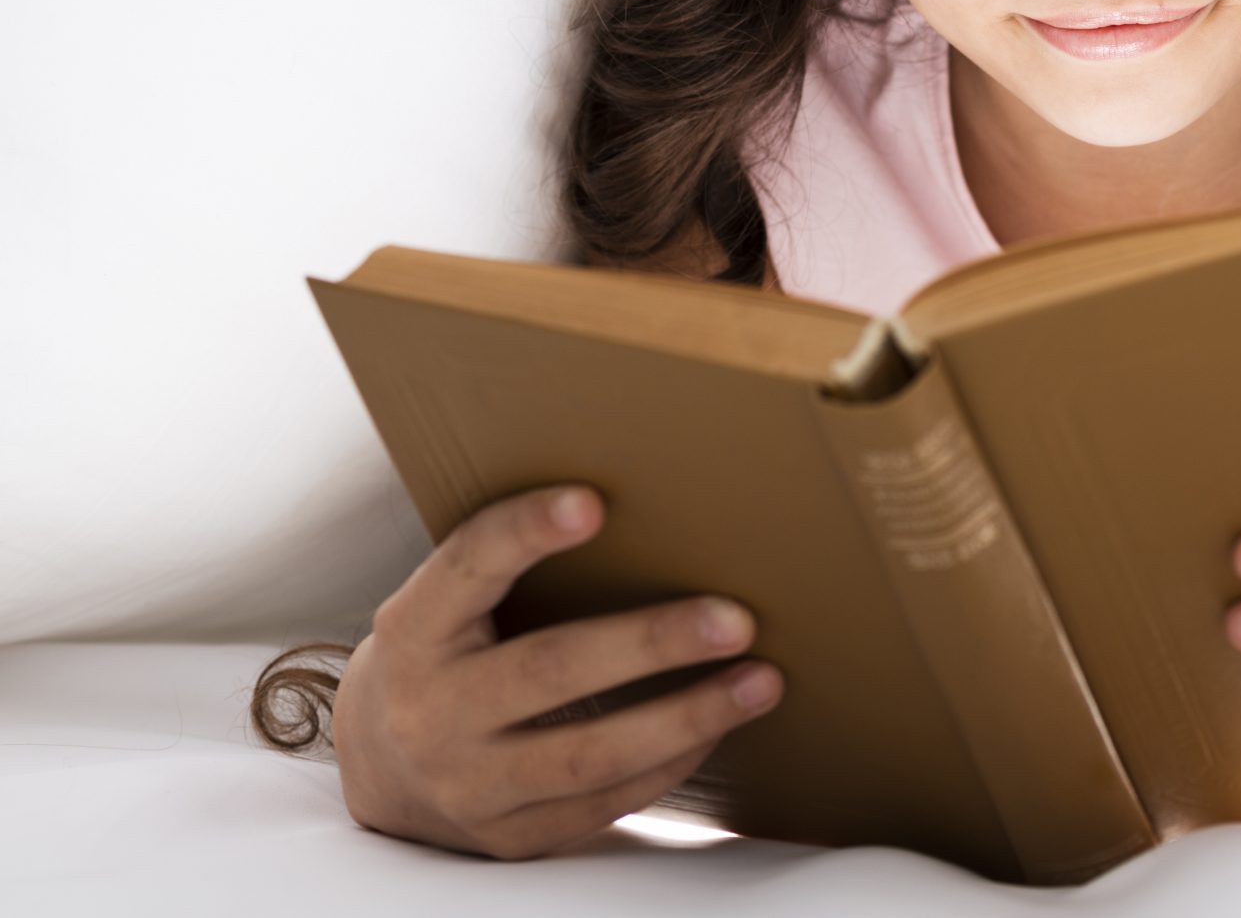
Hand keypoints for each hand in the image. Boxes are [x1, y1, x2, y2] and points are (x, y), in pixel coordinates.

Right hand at [332, 483, 786, 859]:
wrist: (383, 769)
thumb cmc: (448, 655)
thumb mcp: (449, 605)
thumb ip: (511, 564)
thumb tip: (650, 500)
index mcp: (416, 630)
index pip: (466, 567)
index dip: (523, 533)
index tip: (593, 502)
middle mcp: (431, 711)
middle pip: (547, 672)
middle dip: (649, 644)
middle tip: (735, 619)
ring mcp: (468, 784)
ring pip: (587, 754)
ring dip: (686, 716)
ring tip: (761, 681)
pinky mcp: (510, 835)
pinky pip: (603, 801)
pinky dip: (670, 762)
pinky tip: (719, 725)